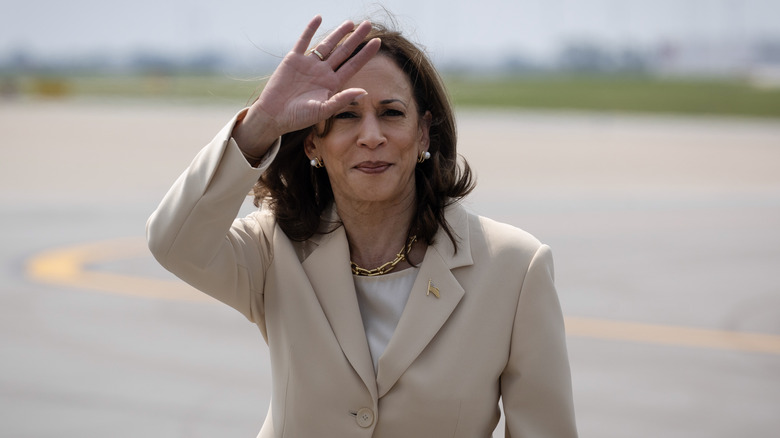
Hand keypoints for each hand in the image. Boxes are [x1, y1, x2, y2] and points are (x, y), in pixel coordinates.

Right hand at [233, 15, 380, 156]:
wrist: (274, 116)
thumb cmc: (298, 117)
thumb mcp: (323, 111)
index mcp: (332, 84)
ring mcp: (308, 64)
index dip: (365, 54)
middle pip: (343, 51)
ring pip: (326, 44)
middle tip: (368, 24)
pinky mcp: (293, 59)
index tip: (378, 42)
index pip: (352, 65)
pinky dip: (310, 29)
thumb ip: (342, 100)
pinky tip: (318, 18)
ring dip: (338, 33)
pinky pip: (303, 41)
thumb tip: (364, 91)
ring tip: (351, 22)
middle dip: (356, 38)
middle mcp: (322, 72)